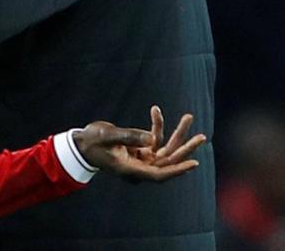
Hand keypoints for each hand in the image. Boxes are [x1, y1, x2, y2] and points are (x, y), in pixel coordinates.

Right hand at [73, 106, 204, 181]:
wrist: (83, 144)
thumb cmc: (92, 141)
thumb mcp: (108, 136)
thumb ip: (129, 137)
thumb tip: (152, 139)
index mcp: (132, 170)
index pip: (160, 174)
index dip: (177, 170)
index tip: (194, 163)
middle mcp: (140, 167)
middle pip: (168, 160)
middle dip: (185, 148)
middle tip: (201, 137)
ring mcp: (141, 159)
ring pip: (165, 149)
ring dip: (176, 134)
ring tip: (188, 118)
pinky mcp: (140, 151)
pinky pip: (154, 139)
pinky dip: (156, 126)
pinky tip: (155, 111)